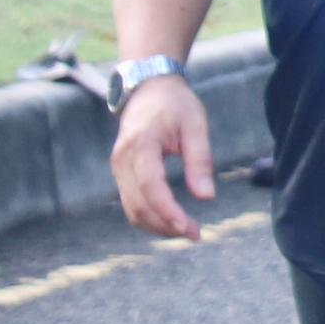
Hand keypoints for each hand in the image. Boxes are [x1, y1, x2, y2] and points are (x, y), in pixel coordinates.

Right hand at [107, 72, 215, 240]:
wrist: (148, 89)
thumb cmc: (176, 105)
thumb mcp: (196, 126)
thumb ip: (200, 161)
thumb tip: (206, 197)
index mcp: (141, 144)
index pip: (150, 186)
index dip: (167, 211)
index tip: (188, 228)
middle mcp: (122, 159)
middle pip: (138, 204)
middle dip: (165, 225)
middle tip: (196, 234)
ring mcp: (118, 167)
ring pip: (131, 209)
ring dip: (157, 226)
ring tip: (187, 231)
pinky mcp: (121, 173)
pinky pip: (131, 203)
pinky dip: (149, 217)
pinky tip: (171, 222)